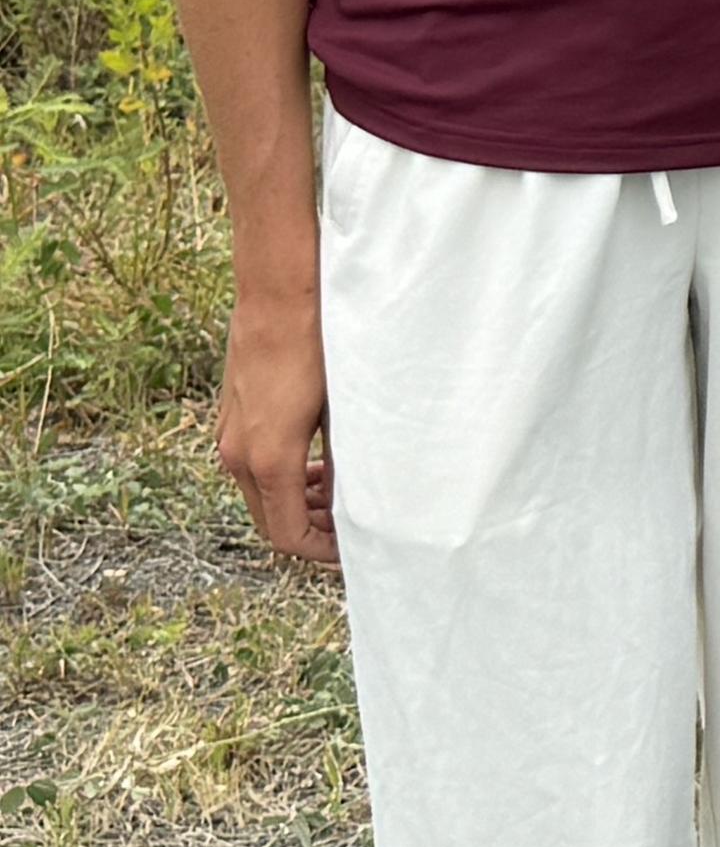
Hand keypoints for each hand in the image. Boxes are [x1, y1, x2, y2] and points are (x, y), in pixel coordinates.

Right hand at [216, 291, 337, 564]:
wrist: (278, 294)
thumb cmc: (318, 345)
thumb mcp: (343, 409)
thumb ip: (348, 460)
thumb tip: (363, 499)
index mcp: (268, 461)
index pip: (286, 535)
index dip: (321, 552)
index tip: (355, 551)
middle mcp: (238, 455)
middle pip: (271, 520)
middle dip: (312, 530)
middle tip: (354, 528)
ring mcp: (230, 436)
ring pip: (262, 493)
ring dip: (299, 503)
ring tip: (341, 497)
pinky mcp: (232, 417)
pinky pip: (255, 465)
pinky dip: (285, 477)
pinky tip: (319, 464)